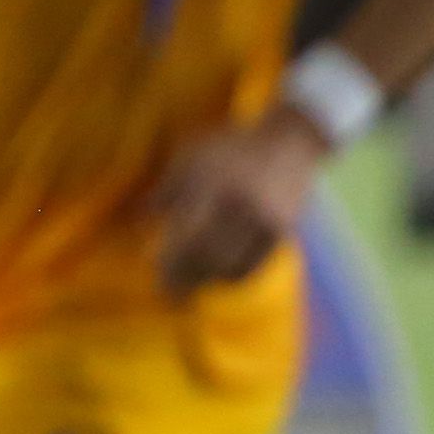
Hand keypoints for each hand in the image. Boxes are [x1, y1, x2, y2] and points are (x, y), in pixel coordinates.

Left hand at [152, 108, 328, 294]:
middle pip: (207, 256)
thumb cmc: (229, 150)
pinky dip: (231, 277)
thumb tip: (145, 219)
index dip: (170, 259)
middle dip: (184, 278)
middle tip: (168, 292)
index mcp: (214, 184)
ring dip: (205, 281)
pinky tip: (216, 277)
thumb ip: (167, 188)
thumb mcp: (192, 156)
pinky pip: (253, 266)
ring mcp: (264, 220)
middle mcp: (241, 205)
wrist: (289, 142)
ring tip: (188, 287)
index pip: (187, 234)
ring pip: (230, 266)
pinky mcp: (281, 231)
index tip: (155, 271)